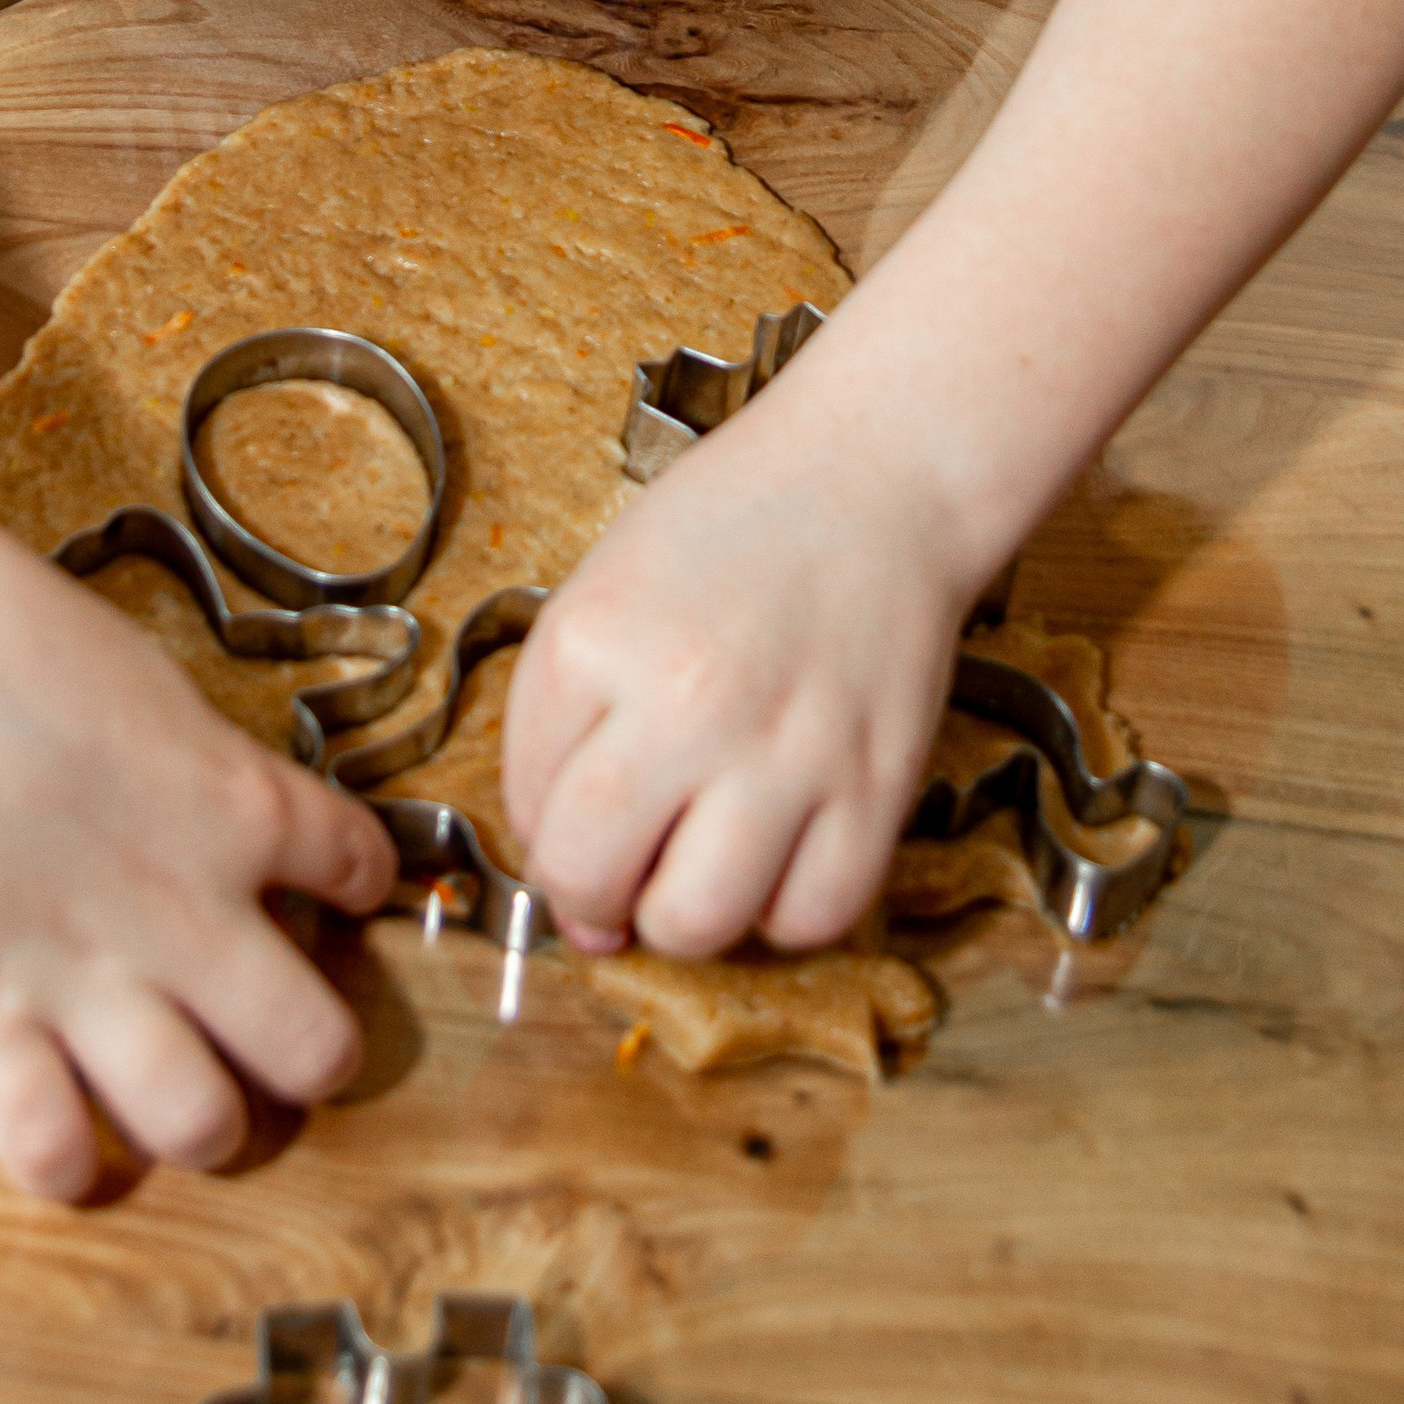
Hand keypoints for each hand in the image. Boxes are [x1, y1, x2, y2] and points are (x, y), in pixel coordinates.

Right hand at [0, 515, 395, 1197]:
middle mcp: (184, 911)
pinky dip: (71, 1164)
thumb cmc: (0, 633)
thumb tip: (233, 820)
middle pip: (313, 1049)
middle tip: (271, 1041)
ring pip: (200, 1123)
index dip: (356, 886)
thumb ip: (203, 774)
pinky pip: (48, 1147)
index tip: (330, 888)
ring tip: (181, 1099)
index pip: (360, 869)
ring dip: (205, 1125)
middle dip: (309, 1061)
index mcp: (238, 807)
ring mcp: (80, 977)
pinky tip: (71, 1136)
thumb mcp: (148, 687)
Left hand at [500, 386, 969, 958]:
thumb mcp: (602, 594)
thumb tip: (558, 861)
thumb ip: (559, 720)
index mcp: (593, 644)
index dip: (546, 836)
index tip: (579, 821)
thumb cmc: (730, 531)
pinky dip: (785, 910)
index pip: (527, 811)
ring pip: (697, 923)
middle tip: (623, 872)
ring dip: (683, 918)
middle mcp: (684, 703)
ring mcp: (785, 751)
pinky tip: (778, 854)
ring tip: (698, 864)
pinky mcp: (876, 785)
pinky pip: (812, 916)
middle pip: (592, 881)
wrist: (874, 480)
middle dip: (593, 900)